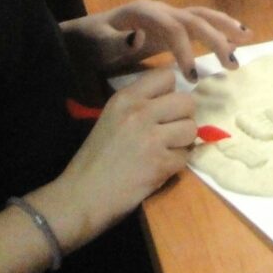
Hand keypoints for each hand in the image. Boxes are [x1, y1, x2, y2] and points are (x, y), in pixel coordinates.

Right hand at [35, 66, 197, 249]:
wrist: (80, 196)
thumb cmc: (94, 159)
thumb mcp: (112, 118)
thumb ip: (141, 105)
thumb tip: (175, 99)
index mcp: (125, 98)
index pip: (167, 76)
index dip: (171, 92)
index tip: (165, 107)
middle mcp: (140, 112)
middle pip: (187, 101)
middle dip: (183, 117)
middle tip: (170, 131)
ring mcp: (151, 138)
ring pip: (191, 128)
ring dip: (183, 141)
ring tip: (165, 150)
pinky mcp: (160, 163)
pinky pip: (186, 156)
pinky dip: (176, 163)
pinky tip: (159, 168)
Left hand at [63, 1, 251, 78]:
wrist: (78, 40)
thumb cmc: (86, 44)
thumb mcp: (94, 45)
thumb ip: (114, 42)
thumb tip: (140, 37)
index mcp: (144, 12)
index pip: (174, 28)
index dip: (186, 50)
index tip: (193, 77)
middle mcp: (160, 10)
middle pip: (195, 18)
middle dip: (217, 38)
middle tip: (232, 63)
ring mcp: (166, 17)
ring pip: (202, 17)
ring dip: (225, 27)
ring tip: (247, 40)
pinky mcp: (169, 28)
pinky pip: (198, 25)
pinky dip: (219, 29)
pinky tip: (235, 39)